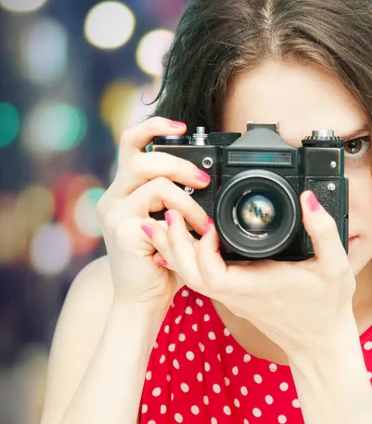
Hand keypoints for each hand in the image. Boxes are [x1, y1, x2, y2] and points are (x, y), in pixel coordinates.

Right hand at [96, 116, 212, 311]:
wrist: (144, 297)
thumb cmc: (161, 257)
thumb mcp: (170, 219)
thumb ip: (177, 195)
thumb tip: (205, 176)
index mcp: (126, 187)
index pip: (130, 142)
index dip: (153, 127)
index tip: (181, 126)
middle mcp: (115, 196)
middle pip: (142, 160)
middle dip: (180, 165)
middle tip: (204, 181)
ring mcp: (114, 214)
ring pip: (155, 185)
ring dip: (189, 202)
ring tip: (203, 223)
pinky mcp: (121, 233)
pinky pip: (159, 215)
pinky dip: (183, 224)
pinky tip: (190, 238)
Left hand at [143, 190, 356, 355]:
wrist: (320, 344)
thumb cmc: (327, 308)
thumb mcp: (336, 266)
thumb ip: (325, 231)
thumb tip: (309, 199)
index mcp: (258, 287)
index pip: (214, 274)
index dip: (203, 249)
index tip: (207, 223)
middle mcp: (238, 294)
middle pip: (190, 274)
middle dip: (175, 244)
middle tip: (171, 211)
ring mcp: (233, 297)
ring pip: (191, 277)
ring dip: (175, 250)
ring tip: (164, 222)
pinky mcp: (234, 296)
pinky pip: (200, 279)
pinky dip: (185, 260)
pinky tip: (178, 244)